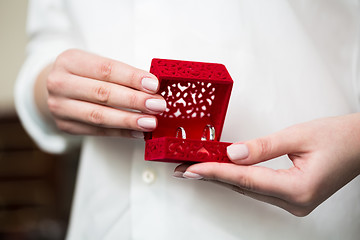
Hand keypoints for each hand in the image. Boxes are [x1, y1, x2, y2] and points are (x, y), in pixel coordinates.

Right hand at [36, 49, 165, 137]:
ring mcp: (60, 107)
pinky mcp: (65, 126)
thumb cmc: (83, 74)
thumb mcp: (95, 64)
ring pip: (99, 116)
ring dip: (129, 120)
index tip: (154, 85)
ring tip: (150, 122)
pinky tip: (138, 132)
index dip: (132, 78)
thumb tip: (153, 89)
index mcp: (70, 60)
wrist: (55, 87)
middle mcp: (60, 83)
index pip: (106, 69)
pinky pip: (98, 131)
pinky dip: (121, 132)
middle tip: (157, 105)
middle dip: (134, 101)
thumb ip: (120, 74)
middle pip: (102, 93)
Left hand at [174, 114, 359, 215]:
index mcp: (298, 189)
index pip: (245, 180)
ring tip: (198, 168)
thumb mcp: (298, 135)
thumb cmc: (340, 137)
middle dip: (213, 176)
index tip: (191, 169)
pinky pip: (259, 188)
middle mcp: (295, 202)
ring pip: (249, 189)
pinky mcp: (293, 197)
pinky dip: (240, 179)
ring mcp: (294, 203)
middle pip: (244, 187)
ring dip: (224, 178)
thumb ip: (261, 147)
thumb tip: (231, 153)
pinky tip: (225, 172)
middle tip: (186, 169)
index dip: (215, 173)